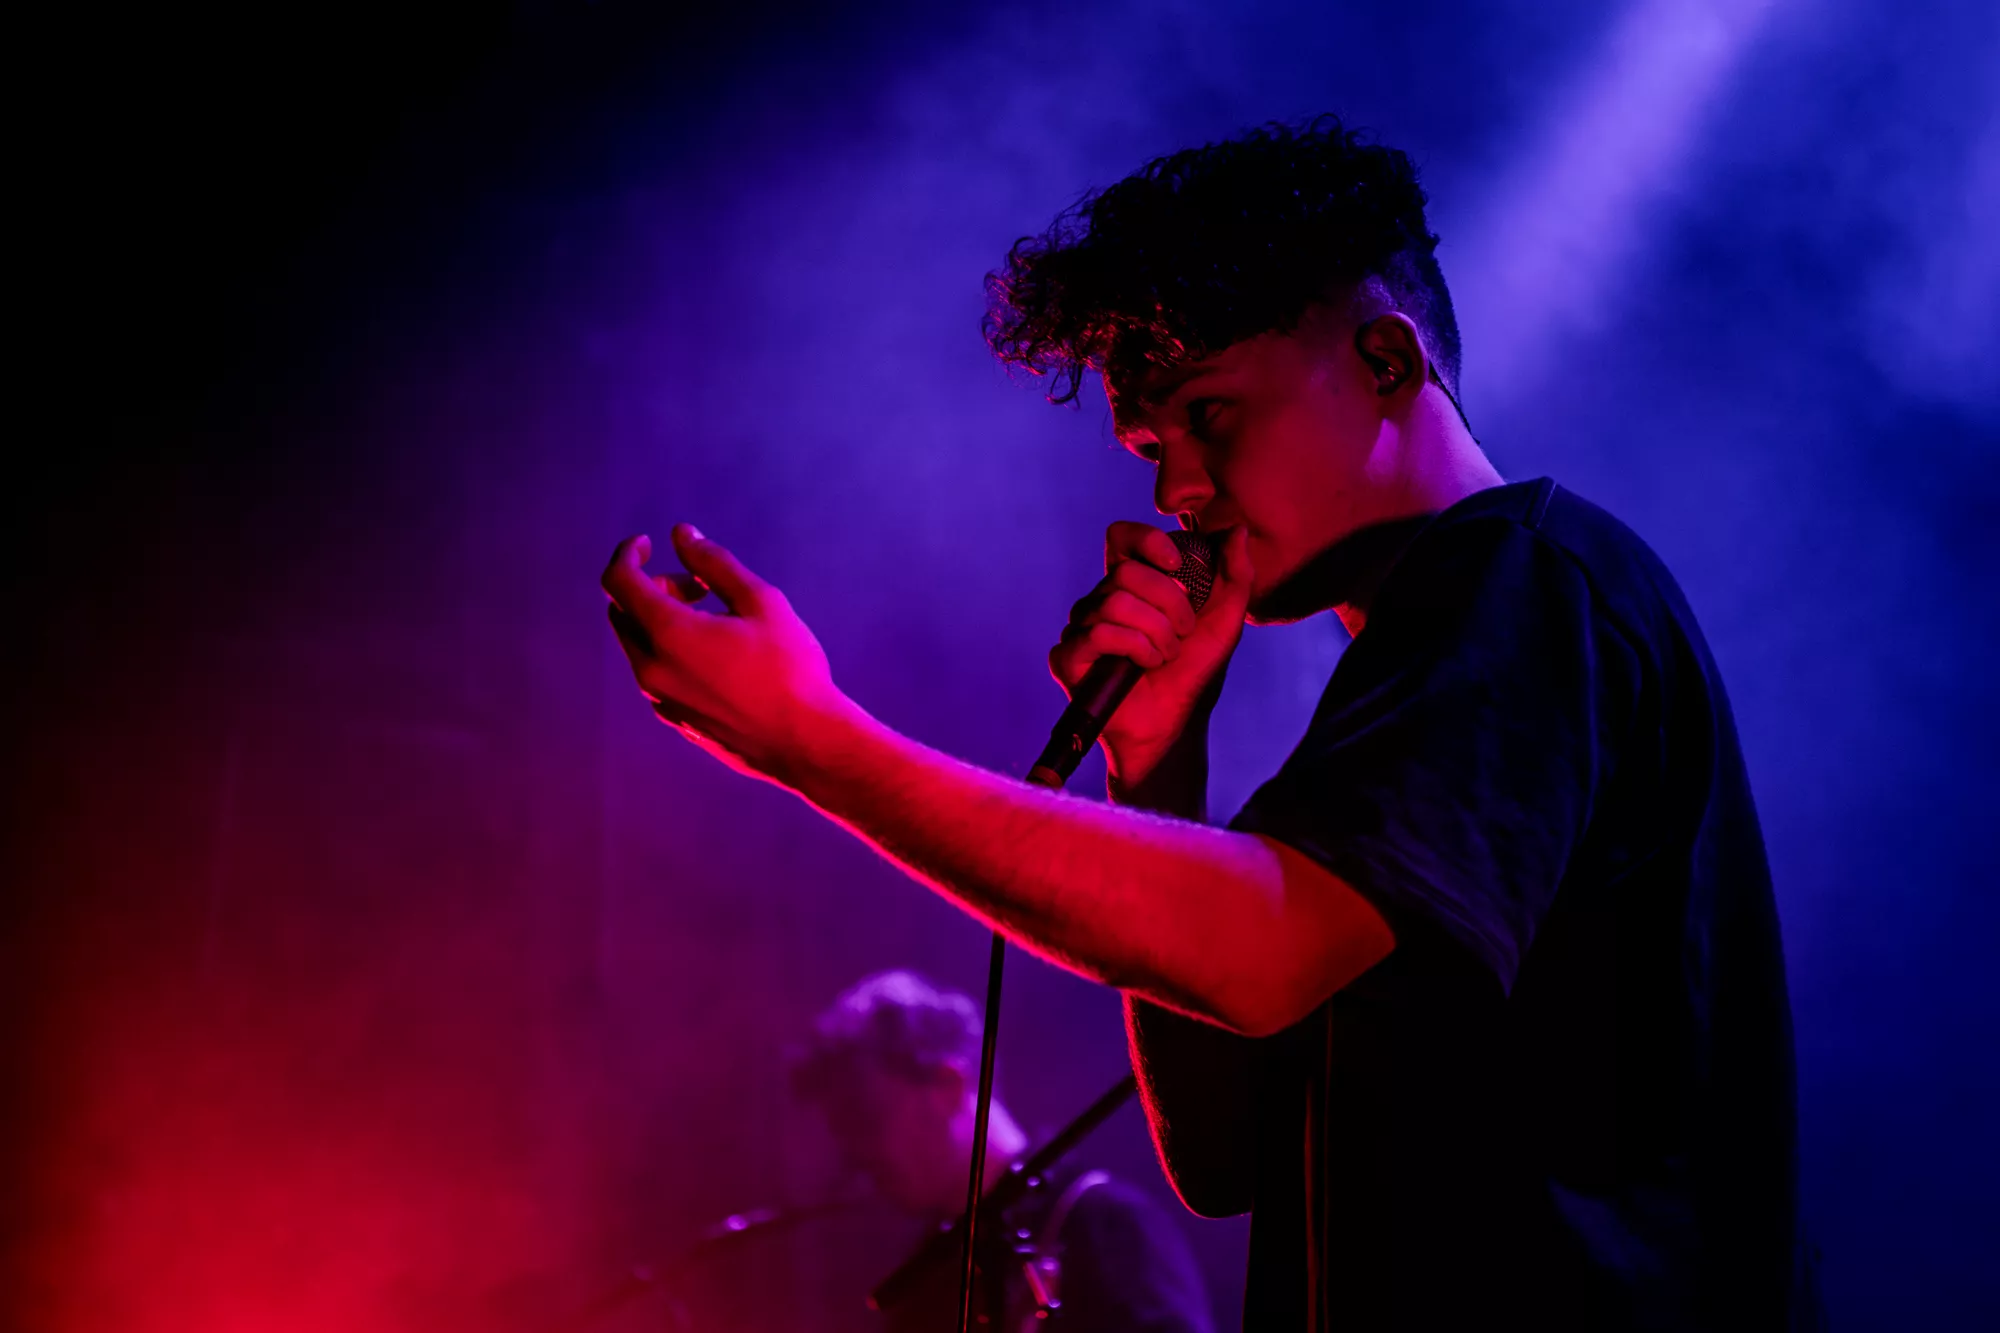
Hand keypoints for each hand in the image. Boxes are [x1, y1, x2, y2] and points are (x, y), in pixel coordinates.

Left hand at [601, 525, 852, 784]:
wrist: (804, 743)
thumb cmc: (789, 668)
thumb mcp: (761, 602)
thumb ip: (715, 563)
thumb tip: (681, 534)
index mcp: (668, 634)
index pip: (619, 581)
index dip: (628, 554)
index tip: (648, 543)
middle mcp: (651, 668)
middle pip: (623, 611)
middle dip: (654, 586)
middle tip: (702, 587)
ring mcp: (659, 699)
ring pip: (638, 643)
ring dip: (662, 619)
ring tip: (717, 621)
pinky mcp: (674, 719)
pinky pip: (655, 673)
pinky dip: (669, 650)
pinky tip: (717, 656)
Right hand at [1049, 524, 1252, 784]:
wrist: (1173, 724)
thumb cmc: (1192, 672)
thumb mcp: (1225, 622)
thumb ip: (1235, 576)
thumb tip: (1236, 530)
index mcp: (1131, 584)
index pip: (1121, 536)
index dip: (1147, 541)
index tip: (1176, 565)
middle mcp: (1100, 600)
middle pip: (1126, 573)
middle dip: (1168, 604)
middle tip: (1182, 634)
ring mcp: (1080, 628)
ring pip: (1115, 603)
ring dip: (1155, 633)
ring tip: (1165, 655)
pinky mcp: (1068, 656)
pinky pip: (1099, 633)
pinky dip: (1135, 649)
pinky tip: (1145, 666)